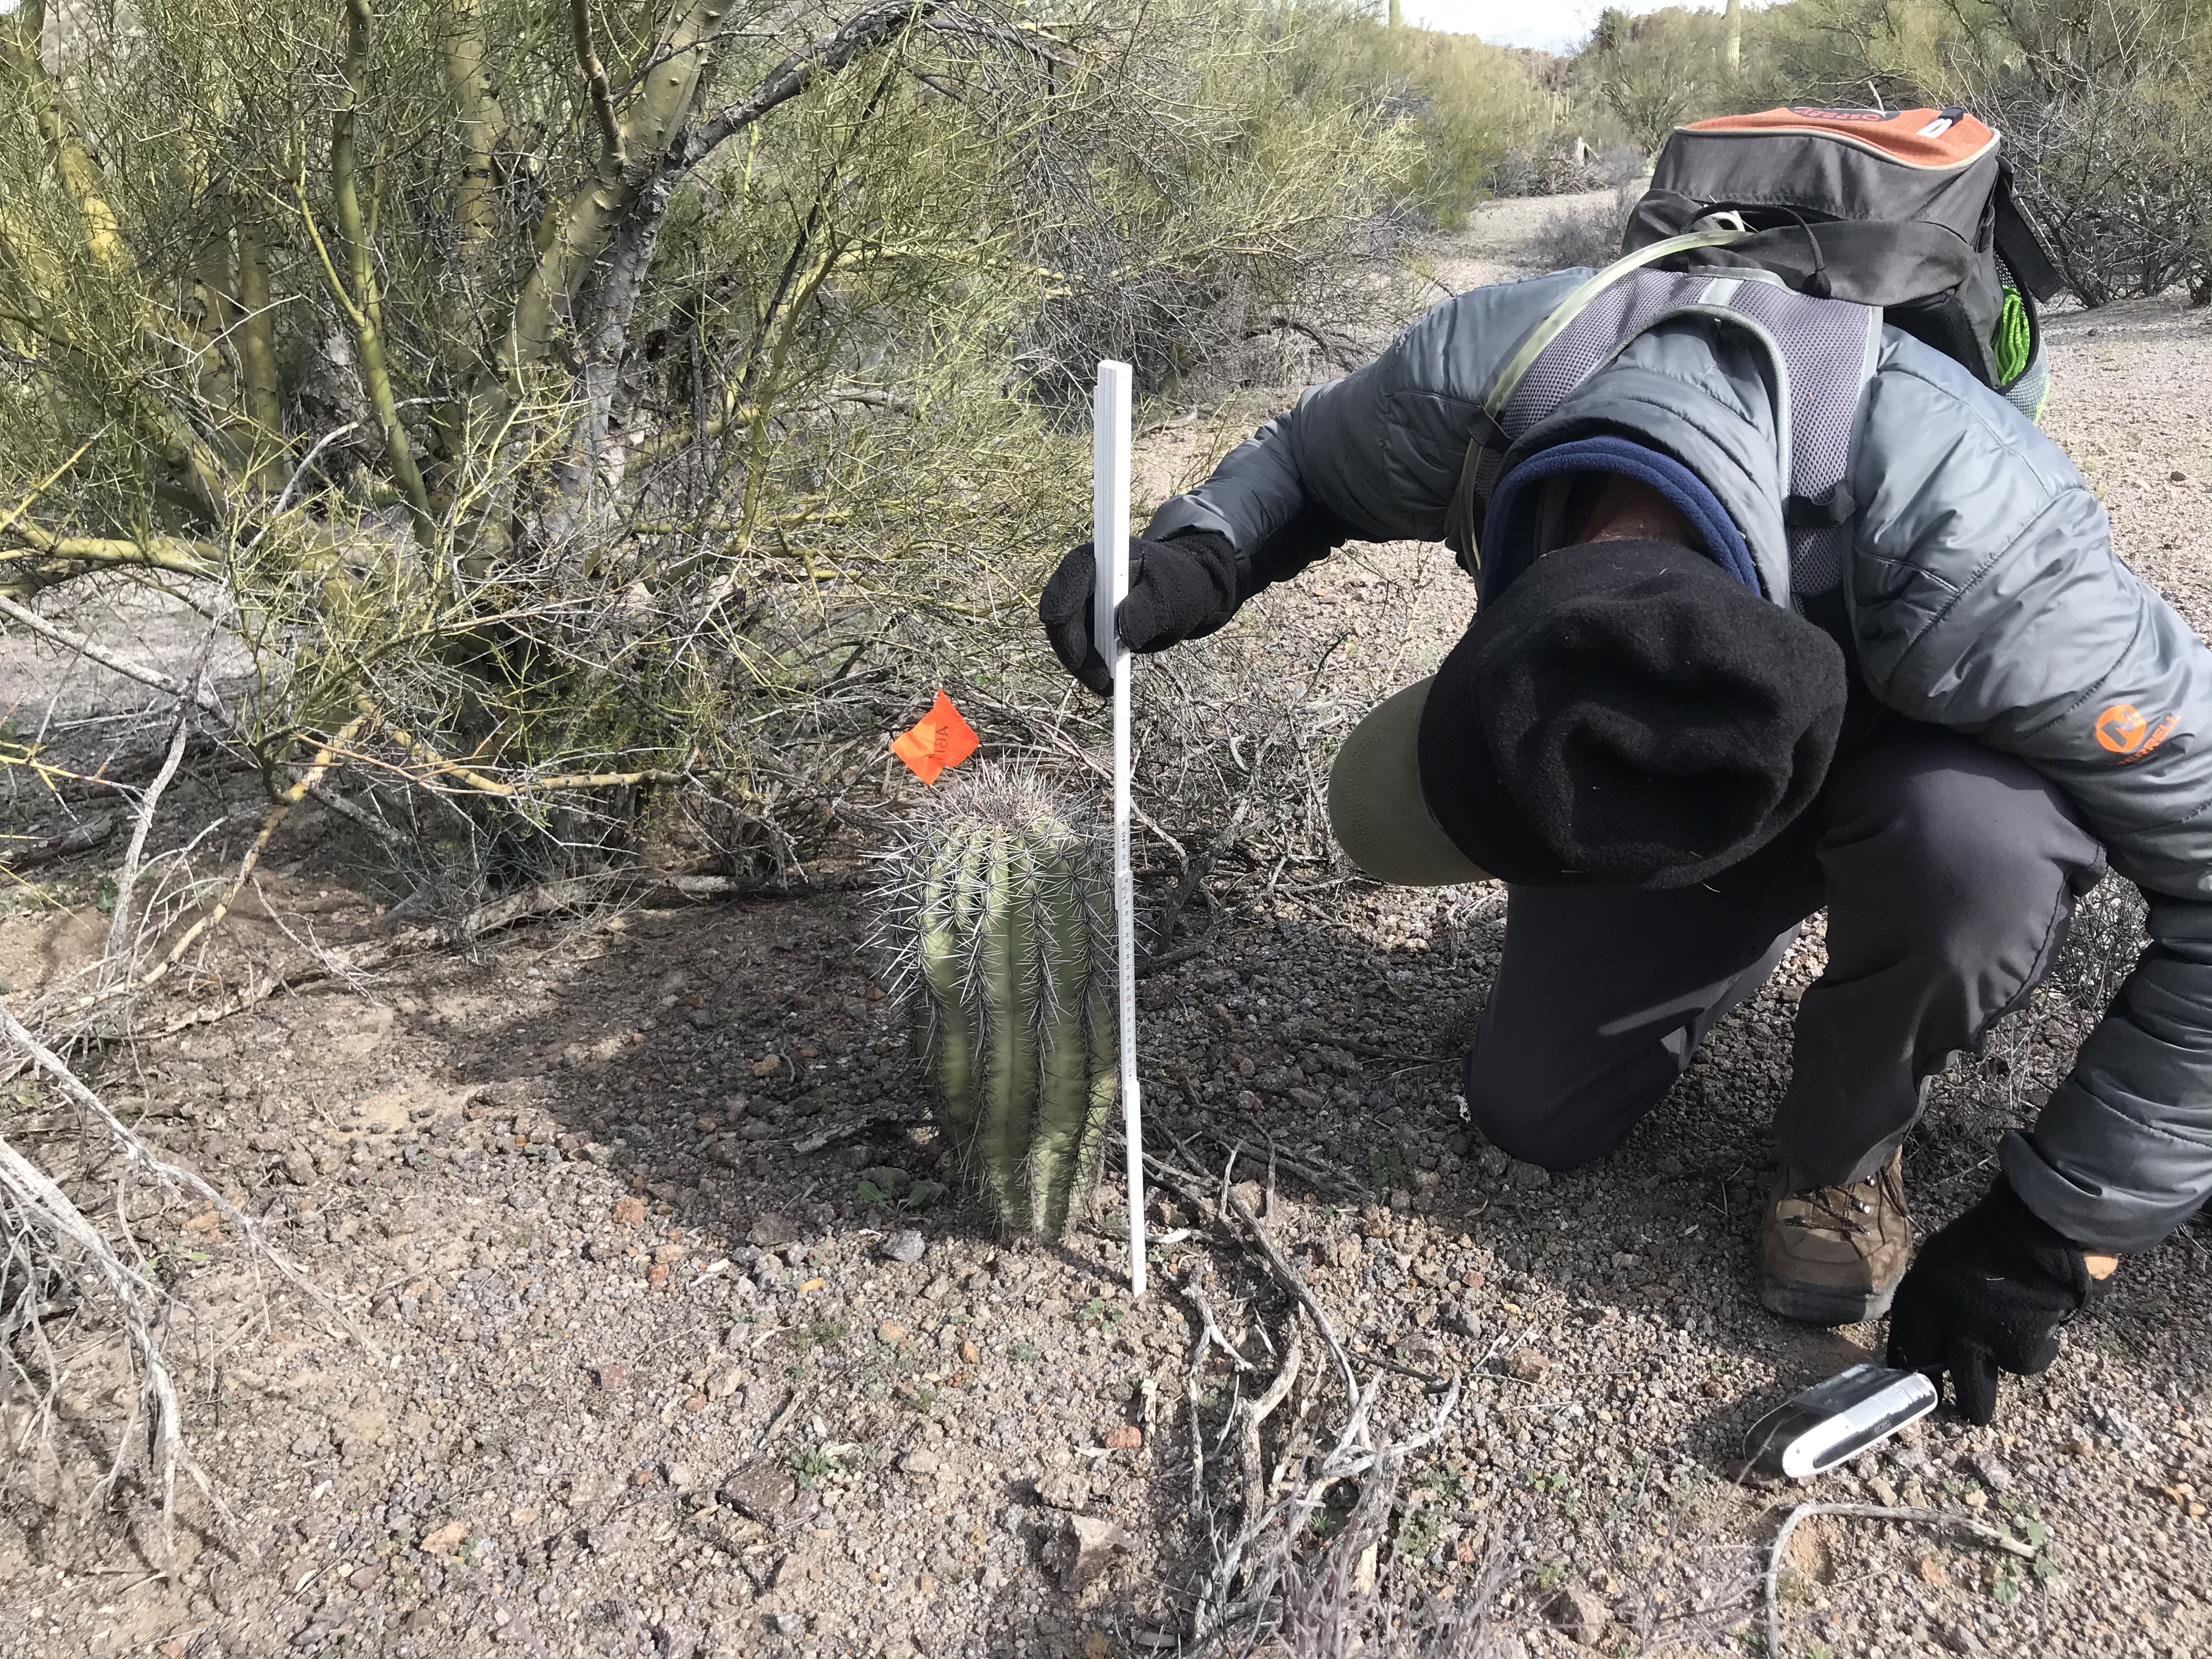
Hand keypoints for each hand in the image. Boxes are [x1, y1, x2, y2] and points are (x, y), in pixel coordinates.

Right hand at [1037, 530, 1240, 694]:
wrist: (1184, 596)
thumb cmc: (1179, 587)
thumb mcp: (1171, 597)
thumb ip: (1148, 611)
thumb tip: (1124, 633)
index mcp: (1105, 559)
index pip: (1074, 572)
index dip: (1060, 593)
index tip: (1054, 619)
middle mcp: (1087, 580)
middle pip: (1062, 613)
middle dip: (1074, 648)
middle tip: (1101, 681)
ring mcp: (1084, 604)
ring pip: (1067, 637)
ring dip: (1083, 664)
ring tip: (1109, 687)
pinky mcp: (1088, 626)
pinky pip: (1079, 649)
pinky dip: (1090, 666)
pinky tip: (1109, 682)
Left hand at [1887, 1177, 2110, 1424]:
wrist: (2037, 1230)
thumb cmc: (1991, 1237)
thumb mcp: (1944, 1259)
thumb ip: (1937, 1295)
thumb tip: (1938, 1327)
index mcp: (1921, 1294)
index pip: (1904, 1340)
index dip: (1907, 1362)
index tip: (1909, 1378)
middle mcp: (1943, 1322)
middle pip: (1930, 1373)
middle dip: (1935, 1396)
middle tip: (1941, 1405)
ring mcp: (1980, 1339)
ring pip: (1976, 1385)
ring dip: (1980, 1398)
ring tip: (1978, 1411)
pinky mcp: (2018, 1349)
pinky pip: (2022, 1365)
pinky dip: (2033, 1353)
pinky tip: (2039, 1334)